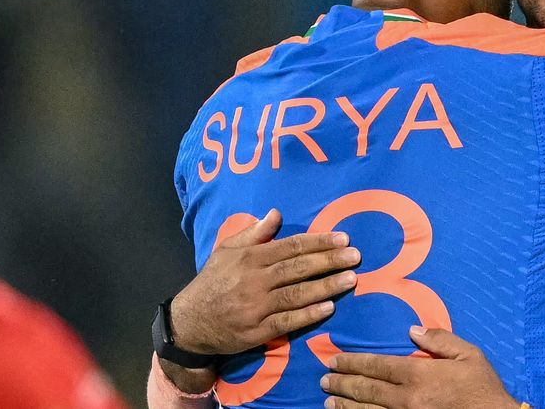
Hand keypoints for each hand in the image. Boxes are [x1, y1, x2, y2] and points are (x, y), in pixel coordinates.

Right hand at [170, 209, 361, 355]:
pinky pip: (287, 322)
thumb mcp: (227, 250)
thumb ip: (254, 232)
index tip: (343, 238)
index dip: (319, 242)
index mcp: (250, 258)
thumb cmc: (213, 281)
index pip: (291, 246)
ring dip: (326, 286)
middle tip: (355, 256)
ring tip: (351, 279)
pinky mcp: (256, 331)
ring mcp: (256, 307)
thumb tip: (276, 213)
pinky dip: (308, 315)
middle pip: (298, 268)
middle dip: (329, 261)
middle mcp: (254, 280)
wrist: (189, 323)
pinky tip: (329, 308)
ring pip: (296, 294)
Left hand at [321, 327, 519, 408]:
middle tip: (324, 380)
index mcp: (419, 374)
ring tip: (329, 401)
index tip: (336, 360)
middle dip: (343, 383)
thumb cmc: (483, 387)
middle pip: (366, 389)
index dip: (354, 362)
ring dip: (346, 405)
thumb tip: (413, 330)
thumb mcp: (469, 354)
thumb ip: (440, 340)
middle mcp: (407, 398)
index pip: (378, 366)